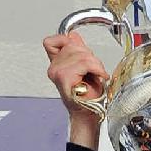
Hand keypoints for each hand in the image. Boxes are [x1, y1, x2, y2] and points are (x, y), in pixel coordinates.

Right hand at [43, 32, 109, 148]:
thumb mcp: (85, 66)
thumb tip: (73, 36)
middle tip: (94, 70)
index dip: (68, 41)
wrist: (90, 114)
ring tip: (96, 75)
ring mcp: (57, 73)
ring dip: (95, 64)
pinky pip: (84, 63)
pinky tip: (98, 77)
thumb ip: (78, 49)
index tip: (82, 53)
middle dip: (89, 56)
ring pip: (81, 54)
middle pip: (73, 45)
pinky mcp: (64, 77)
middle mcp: (53, 68)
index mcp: (56, 64)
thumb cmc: (88, 97)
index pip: (53, 41)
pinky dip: (96, 68)